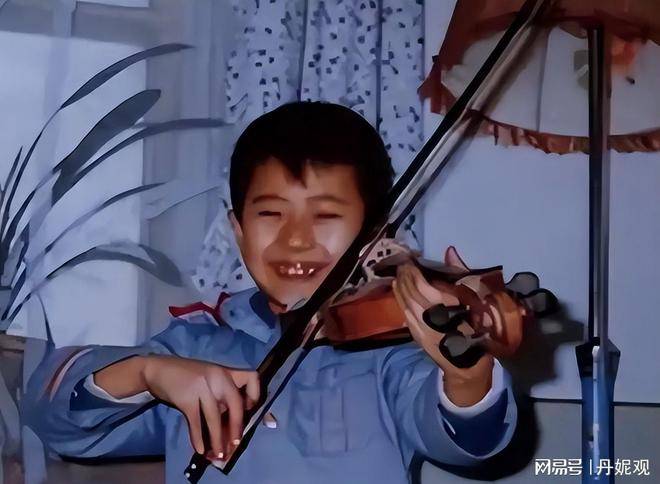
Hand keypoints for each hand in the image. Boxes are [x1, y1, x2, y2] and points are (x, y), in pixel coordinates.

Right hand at [141, 355, 258, 459]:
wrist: (157, 369)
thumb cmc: (186, 375)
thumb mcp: (209, 376)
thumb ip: (221, 394)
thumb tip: (229, 426)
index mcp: (226, 371)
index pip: (252, 377)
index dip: (255, 395)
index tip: (250, 409)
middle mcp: (218, 377)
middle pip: (236, 404)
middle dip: (237, 427)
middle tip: (236, 443)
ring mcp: (202, 387)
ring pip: (215, 418)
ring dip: (218, 439)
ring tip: (220, 454)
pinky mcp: (187, 398)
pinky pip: (196, 422)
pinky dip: (198, 438)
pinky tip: (201, 449)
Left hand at [392, 250, 493, 406]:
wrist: (467, 368)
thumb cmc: (478, 332)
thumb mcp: (475, 302)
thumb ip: (459, 275)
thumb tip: (450, 252)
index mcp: (444, 307)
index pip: (421, 284)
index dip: (413, 271)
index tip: (411, 260)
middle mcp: (427, 316)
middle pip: (409, 291)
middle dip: (405, 276)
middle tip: (404, 264)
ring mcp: (419, 326)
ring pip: (404, 301)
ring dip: (400, 285)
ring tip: (400, 273)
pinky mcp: (415, 335)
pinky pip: (403, 312)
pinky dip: (399, 299)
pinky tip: (397, 290)